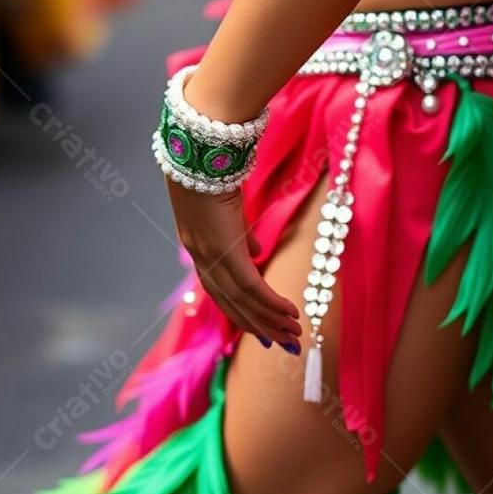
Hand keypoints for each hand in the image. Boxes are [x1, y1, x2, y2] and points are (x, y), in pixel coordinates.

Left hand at [165, 179, 301, 350]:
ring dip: (270, 319)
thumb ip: (241, 234)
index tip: (261, 331)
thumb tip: (257, 254)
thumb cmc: (216, 169)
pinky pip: (250, 284)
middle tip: (284, 343)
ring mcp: (210, 254)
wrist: (203, 151)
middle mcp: (201, 257)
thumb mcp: (229, 206)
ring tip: (293, 332)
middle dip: (258, 325)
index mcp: (199, 248)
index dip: (240, 313)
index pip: (219, 291)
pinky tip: (290, 311)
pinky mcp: (224, 249)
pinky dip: (271, 301)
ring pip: (242, 299)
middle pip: (230, 303)